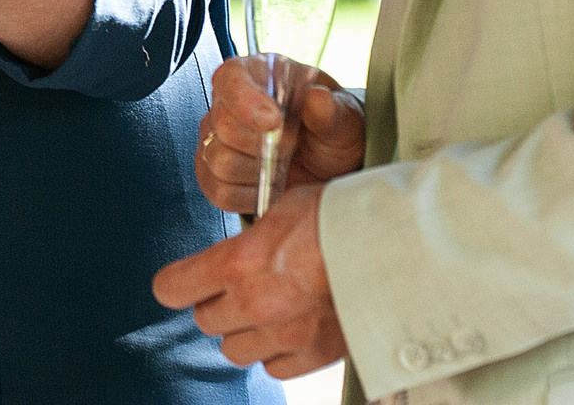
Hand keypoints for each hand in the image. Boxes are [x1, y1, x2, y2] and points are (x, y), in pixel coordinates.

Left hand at [152, 180, 346, 378]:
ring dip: (244, 332)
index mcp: (239, 262)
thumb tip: (243, 243)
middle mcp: (254, 304)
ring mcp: (284, 335)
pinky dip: (277, 353)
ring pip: (235, 350)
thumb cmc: (346, 214)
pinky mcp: (314, 357)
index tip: (183, 282)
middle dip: (218, 304)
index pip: (174, 288)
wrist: (400, 245)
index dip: (177, 283)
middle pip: (205, 321)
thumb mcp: (286, 205)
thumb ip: (255, 235)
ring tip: (267, 310)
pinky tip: (292, 329)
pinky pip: (274, 370)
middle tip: (239, 287)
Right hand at [195, 56, 363, 215]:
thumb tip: (318, 99)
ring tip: (281, 166)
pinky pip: (217, 190)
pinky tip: (267, 185)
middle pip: (222, 125)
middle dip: (262, 145)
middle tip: (292, 146)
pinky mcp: (214, 172)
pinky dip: (247, 196)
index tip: (274, 121)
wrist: (335, 166)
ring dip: (257, 172)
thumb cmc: (334, 130)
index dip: (246, 101)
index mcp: (259, 74)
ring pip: (217, 160)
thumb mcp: (345, 117)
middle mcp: (231, 103)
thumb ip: (332, 109)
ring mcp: (218, 138)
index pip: (231, 78)